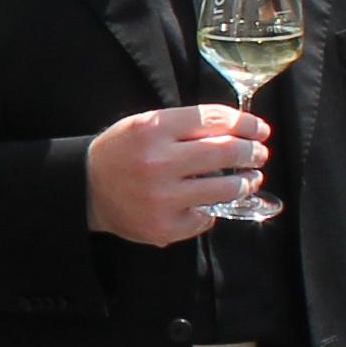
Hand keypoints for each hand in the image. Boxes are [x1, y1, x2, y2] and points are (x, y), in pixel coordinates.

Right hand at [86, 104, 268, 245]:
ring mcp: (162, 197)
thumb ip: (184, 125)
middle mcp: (159, 161)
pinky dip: (212, 211)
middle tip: (259, 153)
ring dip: (245, 183)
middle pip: (225, 152)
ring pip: (225, 189)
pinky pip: (205, 218)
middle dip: (252, 151)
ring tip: (249, 179)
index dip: (245, 122)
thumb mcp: (145, 125)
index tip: (259, 129)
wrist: (86, 189)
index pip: (214, 119)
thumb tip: (235, 128)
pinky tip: (209, 205)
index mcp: (153, 128)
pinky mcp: (164, 227)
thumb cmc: (121, 152)